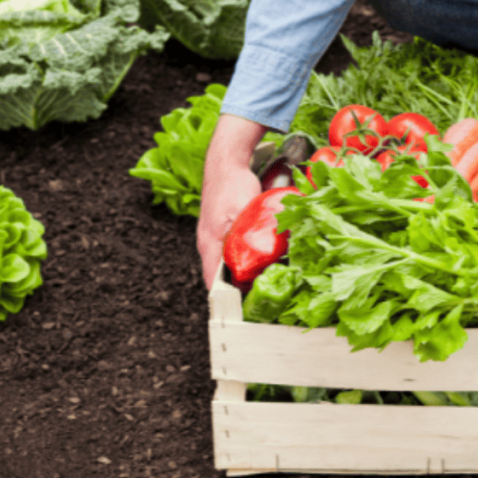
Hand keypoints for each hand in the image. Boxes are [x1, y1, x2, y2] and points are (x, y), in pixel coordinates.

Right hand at [196, 115, 266, 288]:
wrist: (227, 160)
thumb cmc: (231, 186)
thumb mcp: (241, 215)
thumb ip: (244, 240)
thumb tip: (253, 267)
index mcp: (210, 248)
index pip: (215, 287)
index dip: (230, 304)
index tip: (247, 317)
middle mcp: (210, 247)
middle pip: (223, 280)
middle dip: (242, 293)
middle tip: (264, 305)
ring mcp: (217, 239)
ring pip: (230, 267)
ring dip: (246, 278)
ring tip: (267, 289)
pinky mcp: (226, 231)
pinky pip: (236, 254)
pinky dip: (249, 262)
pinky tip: (266, 264)